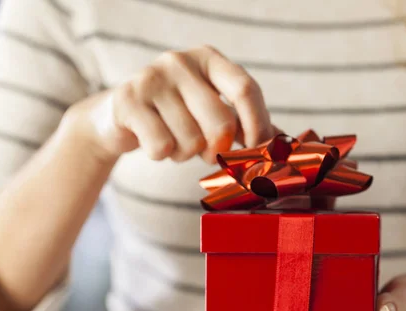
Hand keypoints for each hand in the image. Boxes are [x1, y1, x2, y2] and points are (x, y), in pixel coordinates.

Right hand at [64, 45, 272, 162]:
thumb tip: (285, 147)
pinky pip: (162, 147)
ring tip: (175, 141)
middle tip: (209, 154)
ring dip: (186, 154)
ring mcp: (151, 77)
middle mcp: (180, 61)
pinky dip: (162, 155)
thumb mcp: (214, 112)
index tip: (257, 150)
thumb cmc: (178, 117)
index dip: (257, 126)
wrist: (120, 118)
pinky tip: (154, 142)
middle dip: (220, 151)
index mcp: (209, 59)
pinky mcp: (127, 100)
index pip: (246, 89)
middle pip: (221, 123)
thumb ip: (248, 126)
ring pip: (191, 141)